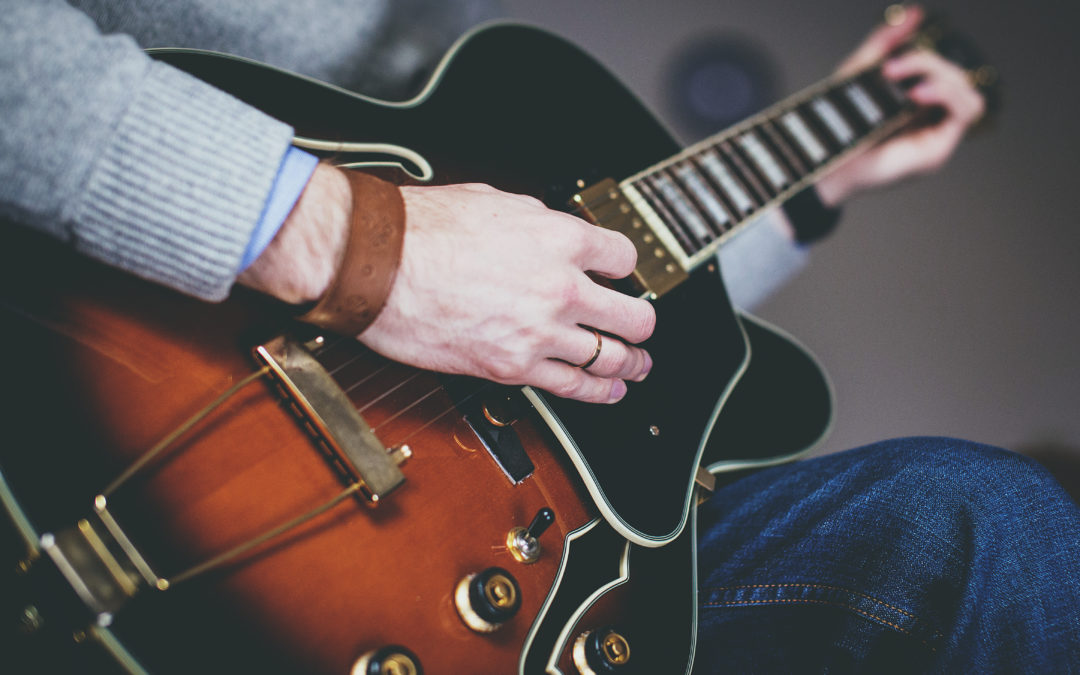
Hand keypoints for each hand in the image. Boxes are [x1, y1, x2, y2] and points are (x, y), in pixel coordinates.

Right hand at [359, 183, 654, 403]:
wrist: (377, 266)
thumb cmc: (421, 230)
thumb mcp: (496, 202)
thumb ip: (538, 224)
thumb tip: (552, 234)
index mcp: (560, 238)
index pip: (624, 258)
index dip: (624, 268)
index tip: (620, 276)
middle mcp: (561, 287)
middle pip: (634, 316)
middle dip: (640, 323)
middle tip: (640, 326)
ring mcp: (540, 333)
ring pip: (613, 358)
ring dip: (630, 364)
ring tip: (636, 366)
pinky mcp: (514, 368)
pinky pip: (575, 388)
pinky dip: (600, 392)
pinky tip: (610, 391)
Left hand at [815, 5, 985, 206]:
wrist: (823, 159)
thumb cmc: (838, 123)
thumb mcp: (862, 71)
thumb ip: (888, 42)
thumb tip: (917, 12)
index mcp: (915, 100)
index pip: (941, 67)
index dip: (924, 55)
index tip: (889, 59)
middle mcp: (929, 118)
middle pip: (955, 74)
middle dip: (925, 62)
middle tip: (889, 69)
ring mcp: (936, 135)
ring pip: (966, 89)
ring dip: (939, 75)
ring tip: (903, 83)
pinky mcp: (938, 151)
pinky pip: (968, 110)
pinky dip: (948, 94)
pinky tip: (918, 94)